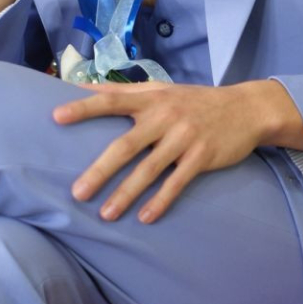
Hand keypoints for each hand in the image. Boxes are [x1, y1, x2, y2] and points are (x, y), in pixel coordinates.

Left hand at [53, 80, 298, 223]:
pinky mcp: (202, 157)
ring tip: (105, 214)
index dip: (83, 108)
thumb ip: (123, 91)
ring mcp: (184, 138)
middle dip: (100, 170)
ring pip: (149, 170)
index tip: (56, 117)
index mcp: (149, 99)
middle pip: (125, 145)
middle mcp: (164, 117)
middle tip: (77, 192)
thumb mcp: (160, 89)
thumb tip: (82, 87)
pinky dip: (161, 201)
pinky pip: (177, 183)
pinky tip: (144, 217)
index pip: (109, 101)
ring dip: (126, 194)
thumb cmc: (193, 100)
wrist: (246, 108)